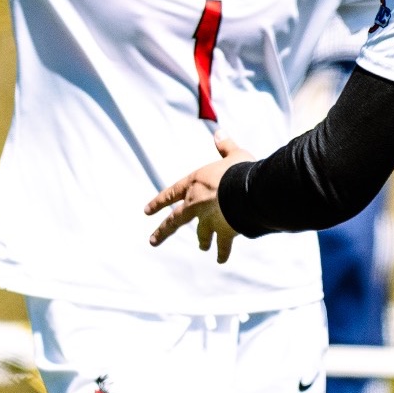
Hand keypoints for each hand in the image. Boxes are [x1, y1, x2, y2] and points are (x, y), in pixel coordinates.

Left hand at [145, 134, 254, 262]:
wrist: (246, 191)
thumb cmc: (239, 170)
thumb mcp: (234, 154)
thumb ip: (225, 146)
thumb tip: (219, 133)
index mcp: (194, 184)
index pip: (170, 194)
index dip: (158, 202)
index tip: (146, 212)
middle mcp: (196, 204)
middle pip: (175, 220)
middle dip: (163, 231)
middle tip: (152, 241)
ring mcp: (209, 220)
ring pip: (202, 234)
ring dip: (202, 241)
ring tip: (202, 248)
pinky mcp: (224, 232)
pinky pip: (223, 245)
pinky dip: (222, 252)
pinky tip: (221, 259)